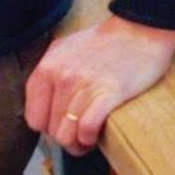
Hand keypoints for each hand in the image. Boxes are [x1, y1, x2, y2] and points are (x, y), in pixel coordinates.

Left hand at [24, 15, 174, 155]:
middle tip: (79, 133)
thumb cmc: (106, 42)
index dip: (48, 128)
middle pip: (51, 131)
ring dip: (79, 143)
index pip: (34, 117)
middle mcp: (61, 76)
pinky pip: (86, 131)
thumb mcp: (67, 49)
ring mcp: (83, 85)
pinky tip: (96, 134)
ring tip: (88, 138)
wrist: (140, 30)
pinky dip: (90, 139)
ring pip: (67, 136)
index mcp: (48, 65)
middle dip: (65, 138)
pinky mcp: (107, 94)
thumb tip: (44, 108)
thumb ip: (51, 75)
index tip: (61, 126)